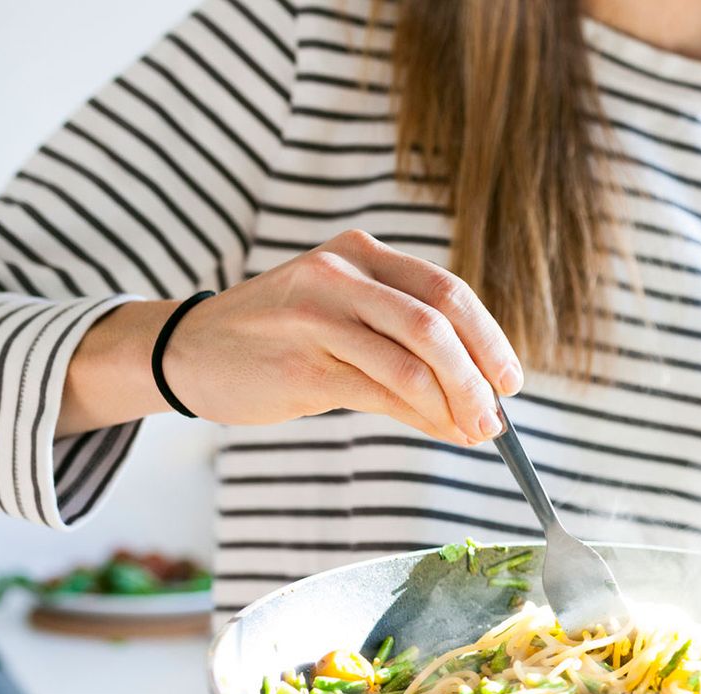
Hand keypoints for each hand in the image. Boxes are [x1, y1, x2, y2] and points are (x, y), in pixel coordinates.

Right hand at [62, 231, 521, 442]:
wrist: (189, 349)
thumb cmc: (279, 340)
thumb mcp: (344, 323)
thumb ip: (404, 349)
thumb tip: (475, 404)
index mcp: (360, 254)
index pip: (446, 291)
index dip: (489, 338)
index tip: (511, 381)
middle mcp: (342, 273)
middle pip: (438, 321)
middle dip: (478, 374)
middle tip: (497, 418)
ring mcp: (319, 314)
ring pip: (412, 359)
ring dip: (454, 403)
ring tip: (473, 432)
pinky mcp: (301, 362)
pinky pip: (380, 391)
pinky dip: (422, 417)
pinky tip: (441, 432)